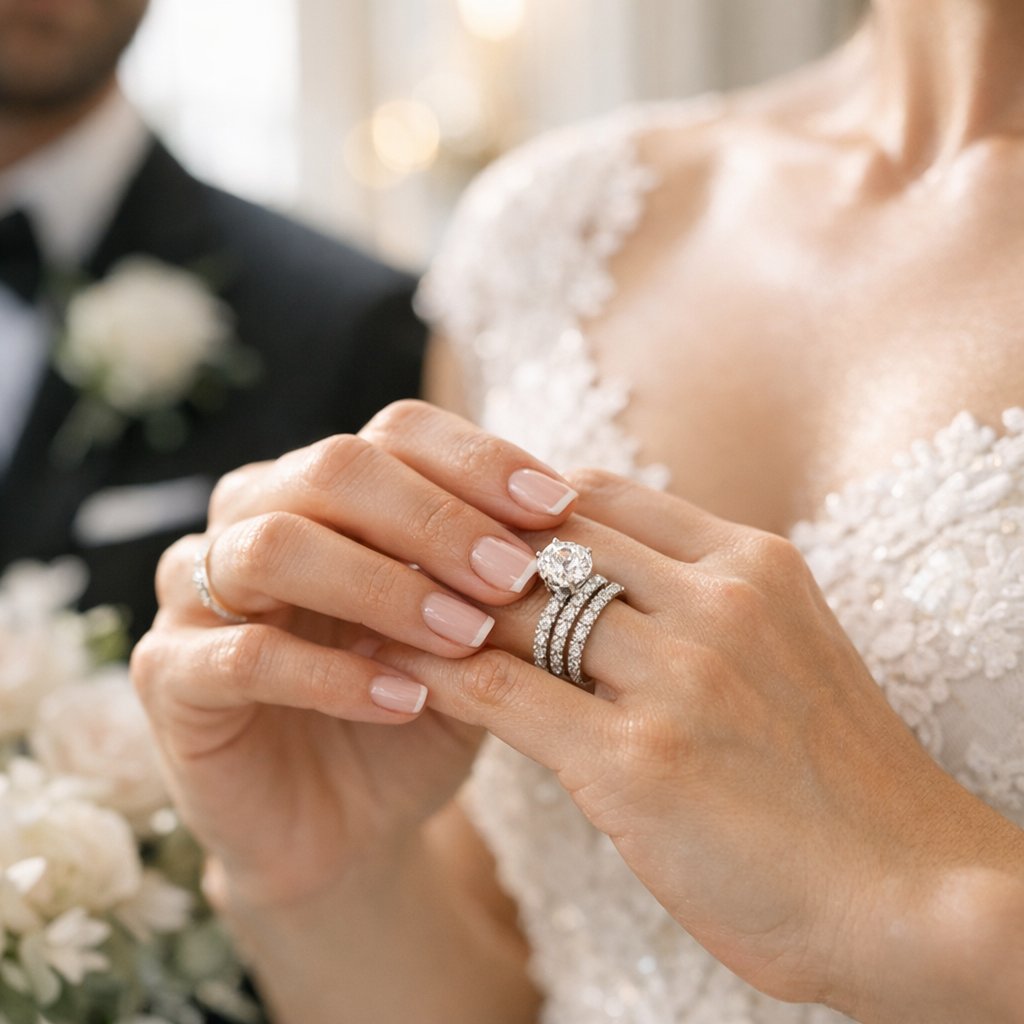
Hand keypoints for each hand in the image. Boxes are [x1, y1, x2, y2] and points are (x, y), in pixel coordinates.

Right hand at [131, 402, 578, 908]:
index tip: (557, 505)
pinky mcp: (170, 677)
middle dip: (435, 517)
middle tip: (513, 574)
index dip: (478, 459)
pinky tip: (406, 700)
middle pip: (333, 468)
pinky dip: (334, 676)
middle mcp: (253, 517)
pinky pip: (243, 655)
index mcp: (326, 489)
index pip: (396, 432)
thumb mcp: (472, 636)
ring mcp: (198, 592)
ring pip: (275, 546)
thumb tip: (566, 517)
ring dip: (383, 587)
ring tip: (467, 637)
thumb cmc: (417, 709)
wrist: (349, 825)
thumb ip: (498, 576)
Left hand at [373, 468, 1023, 1016]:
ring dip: (440, 609)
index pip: (600, 495)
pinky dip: (442, 678)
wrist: (911, 892)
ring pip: (513, 608)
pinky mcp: (636, 761)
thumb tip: (607, 581)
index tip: (473, 532)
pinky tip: (403, 681)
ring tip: (384, 613)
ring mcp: (677, 676)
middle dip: (469, 550)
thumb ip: (702, 603)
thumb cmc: (839, 779)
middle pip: (545, 540)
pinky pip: (502, 693)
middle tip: (403, 559)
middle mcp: (714, 600)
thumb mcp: (787, 651)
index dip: (523, 508)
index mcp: (751, 564)